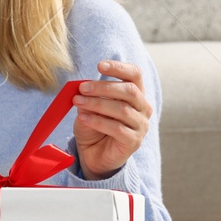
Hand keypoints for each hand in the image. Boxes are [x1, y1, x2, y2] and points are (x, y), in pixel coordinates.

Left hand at [72, 60, 151, 179]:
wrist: (94, 154)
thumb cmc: (94, 126)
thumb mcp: (88, 107)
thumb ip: (89, 96)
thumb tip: (82, 88)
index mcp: (135, 94)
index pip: (135, 75)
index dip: (119, 68)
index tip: (100, 65)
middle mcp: (143, 108)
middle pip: (129, 91)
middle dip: (103, 87)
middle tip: (82, 88)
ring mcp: (141, 125)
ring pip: (122, 109)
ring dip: (97, 104)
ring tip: (78, 102)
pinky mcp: (134, 141)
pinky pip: (117, 129)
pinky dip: (98, 121)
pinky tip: (83, 118)